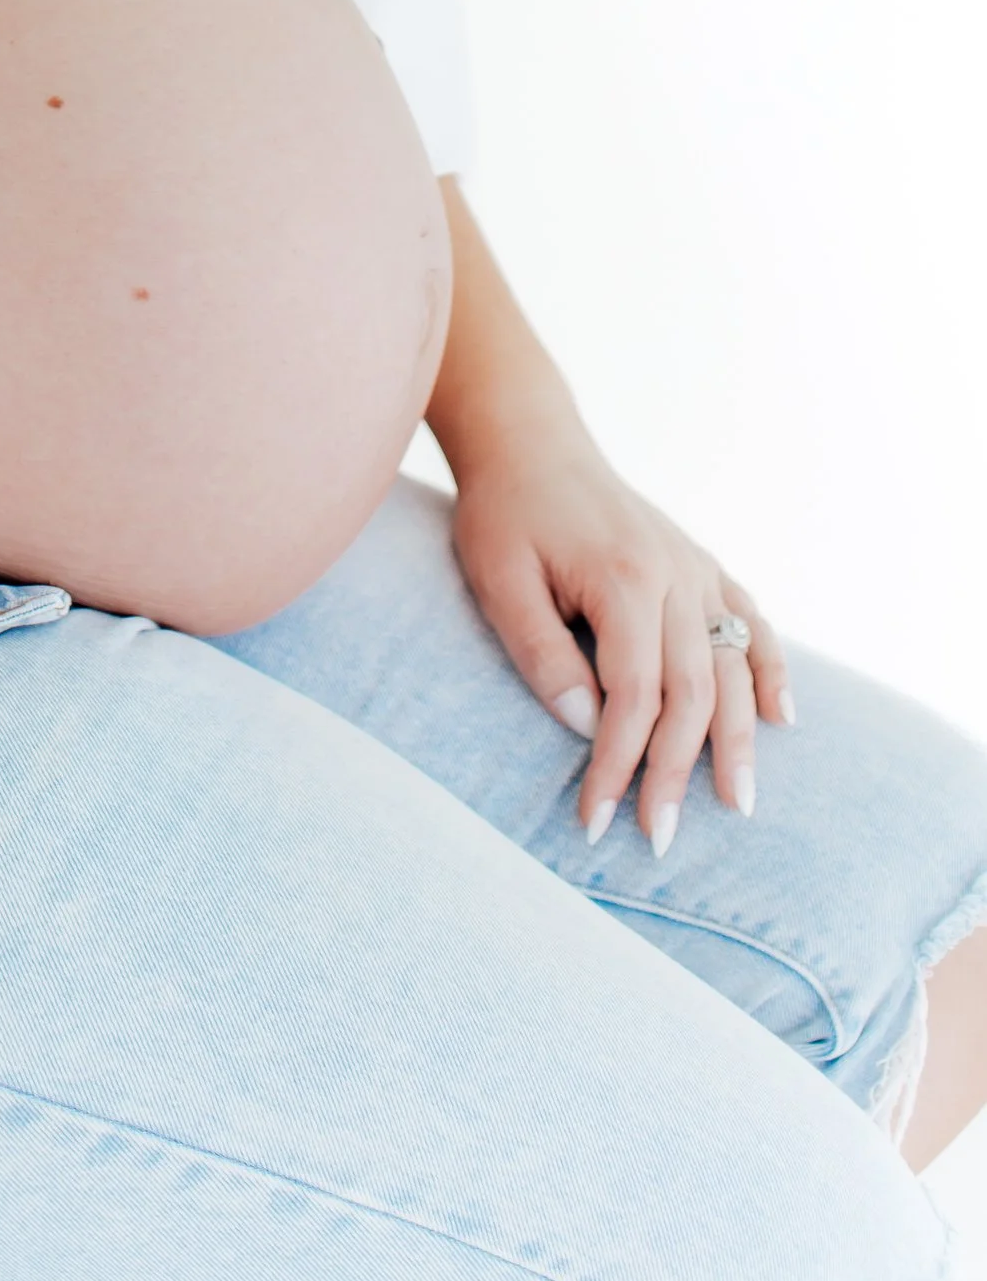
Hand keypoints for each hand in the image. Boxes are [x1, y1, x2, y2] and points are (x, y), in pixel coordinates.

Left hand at [448, 410, 794, 853]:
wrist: (529, 442)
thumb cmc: (505, 512)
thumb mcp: (499, 580)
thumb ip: (541, 653)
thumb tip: (586, 729)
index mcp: (622, 578)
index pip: (633, 696)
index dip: (619, 765)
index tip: (596, 819)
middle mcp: (674, 574)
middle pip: (692, 694)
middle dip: (676, 773)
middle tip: (659, 838)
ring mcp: (695, 568)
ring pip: (733, 666)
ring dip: (739, 740)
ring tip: (738, 805)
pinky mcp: (701, 565)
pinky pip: (751, 622)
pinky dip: (771, 670)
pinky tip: (781, 718)